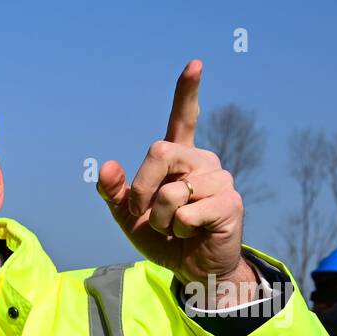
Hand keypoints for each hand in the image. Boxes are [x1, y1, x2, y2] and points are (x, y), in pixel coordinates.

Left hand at [96, 60, 256, 296]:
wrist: (190, 270)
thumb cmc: (163, 239)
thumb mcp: (129, 216)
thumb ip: (114, 192)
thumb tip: (106, 166)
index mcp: (180, 160)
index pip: (184, 118)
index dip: (187, 92)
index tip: (195, 64)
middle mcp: (203, 162)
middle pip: (159, 152)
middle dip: (141, 191)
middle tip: (150, 216)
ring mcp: (219, 180)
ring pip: (170, 191)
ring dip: (159, 220)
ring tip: (176, 228)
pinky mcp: (229, 203)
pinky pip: (184, 213)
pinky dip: (177, 230)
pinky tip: (191, 234)